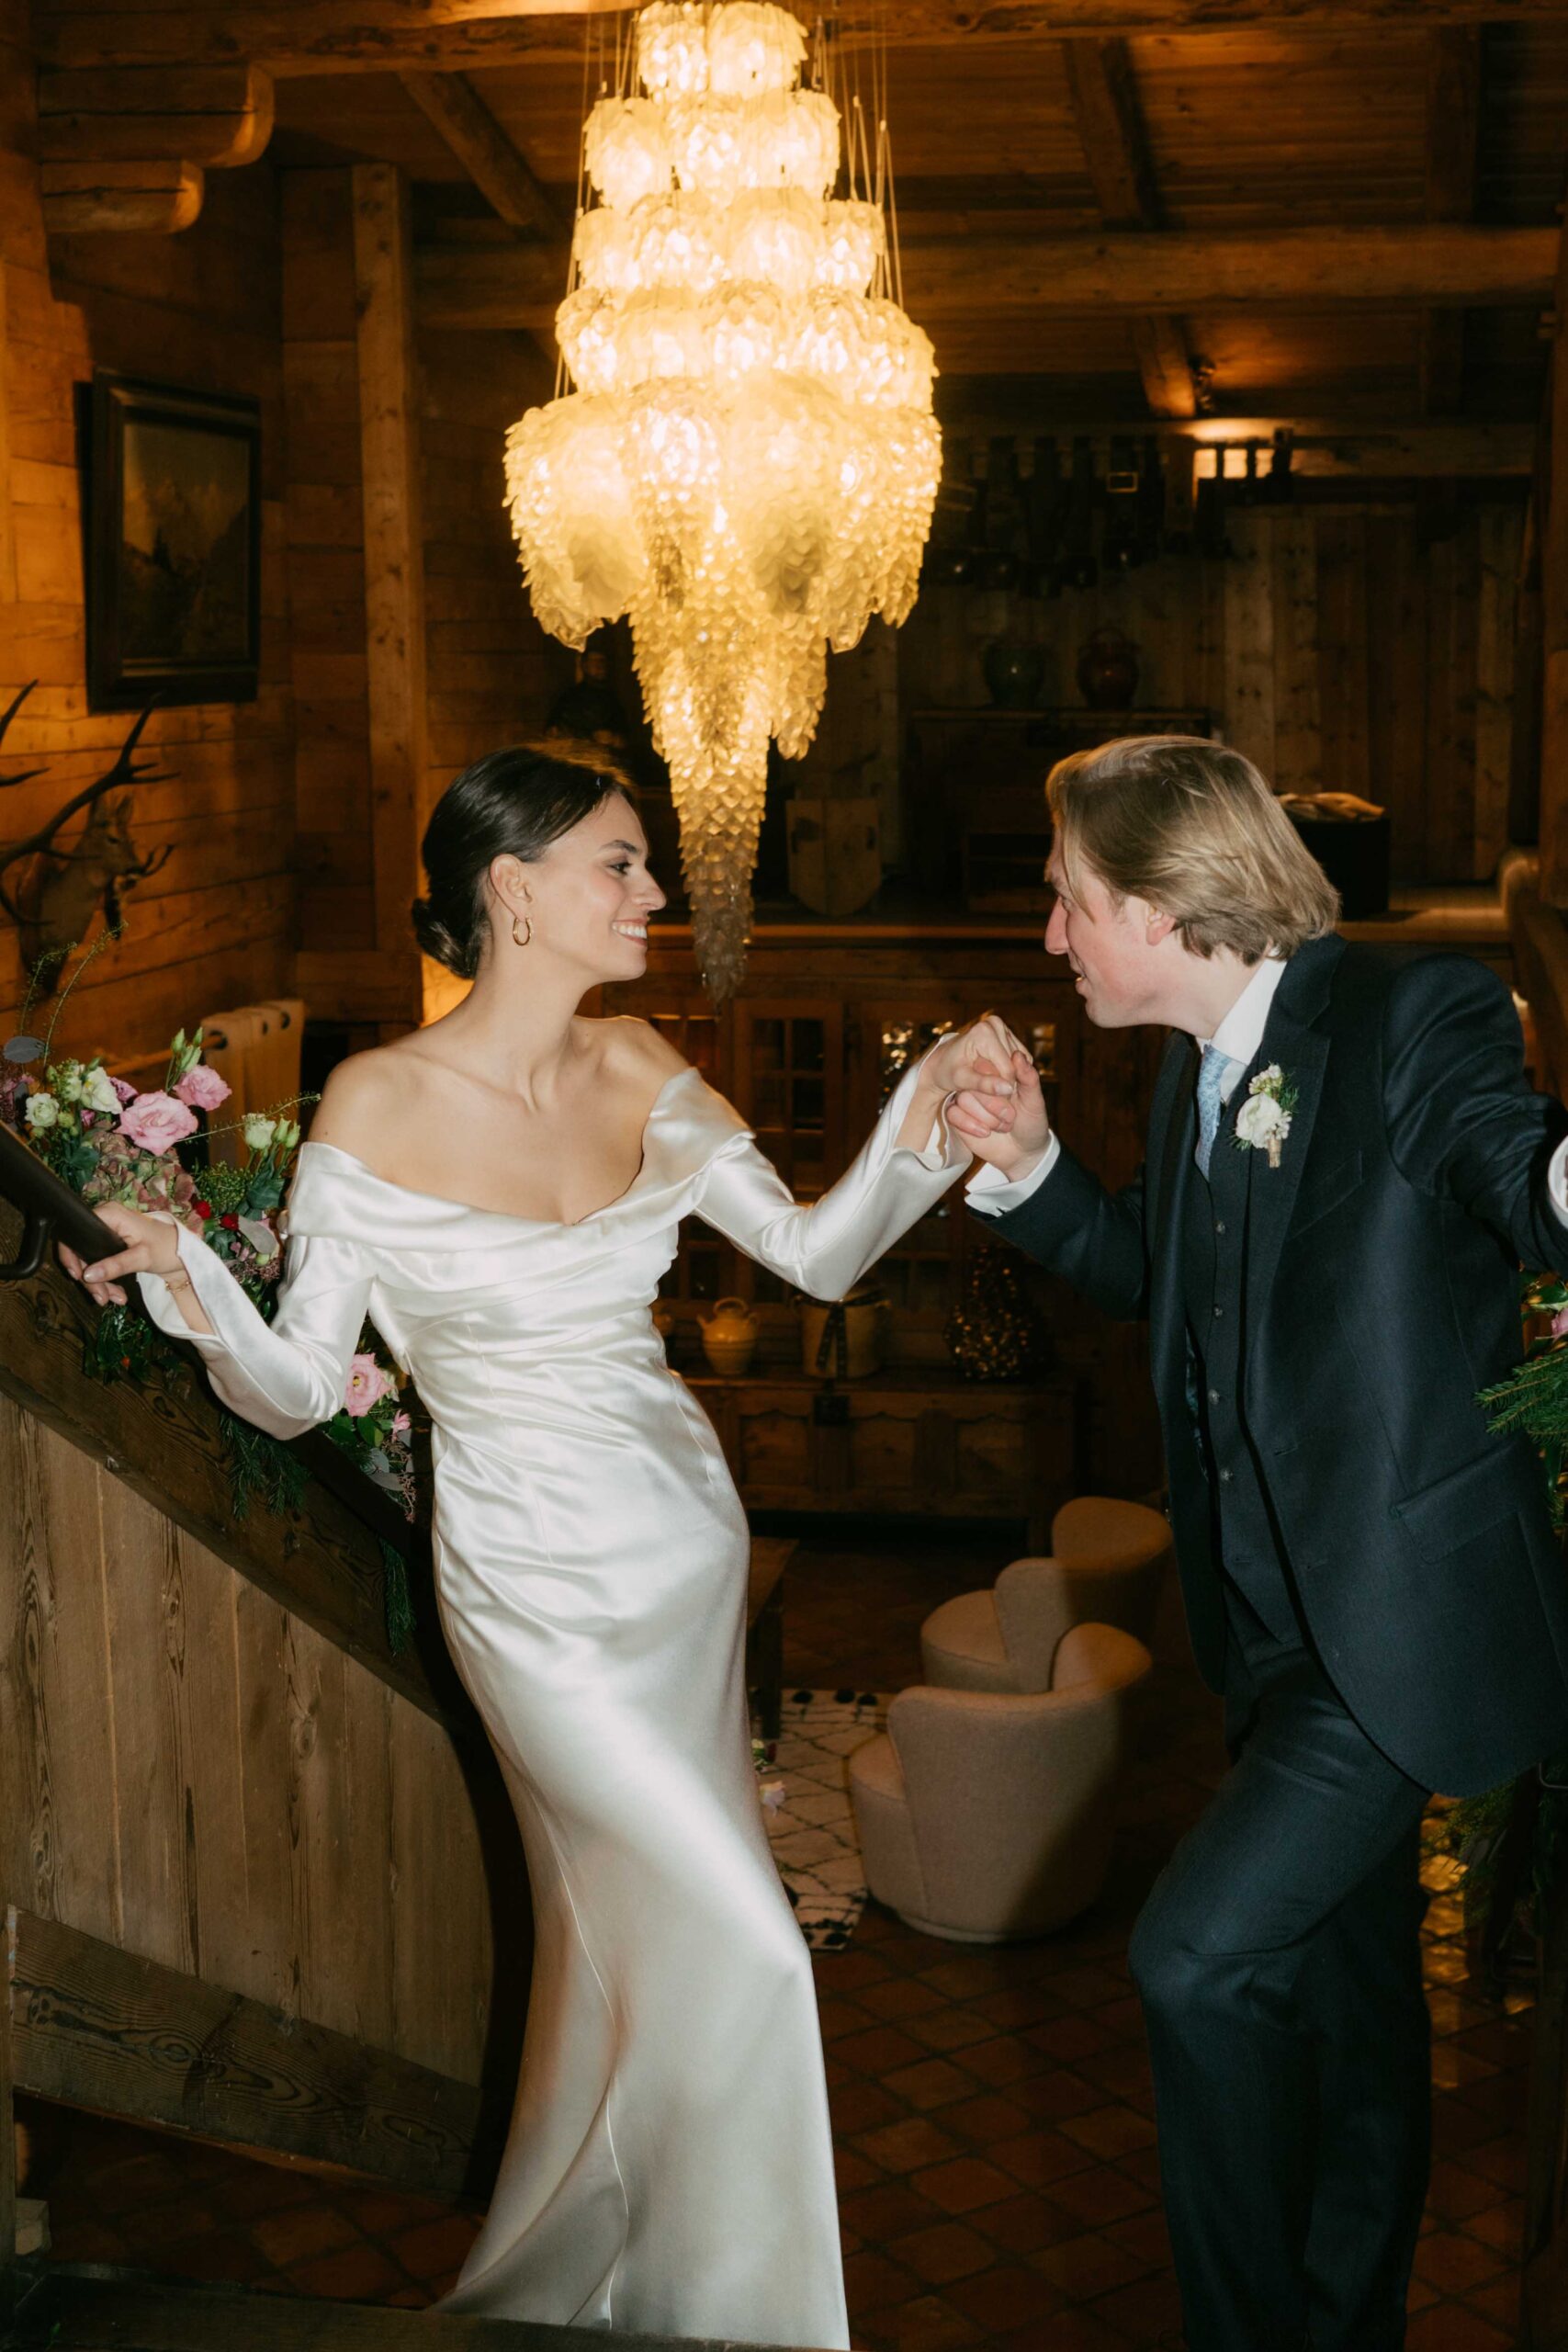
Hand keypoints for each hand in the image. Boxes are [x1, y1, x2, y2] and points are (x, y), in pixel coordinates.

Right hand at [59, 1202, 184, 1307]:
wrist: (185, 1256)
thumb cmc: (168, 1248)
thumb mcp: (142, 1257)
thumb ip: (114, 1266)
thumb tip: (87, 1275)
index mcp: (110, 1214)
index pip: (78, 1232)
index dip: (72, 1254)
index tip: (77, 1275)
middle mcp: (106, 1221)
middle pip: (83, 1251)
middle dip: (91, 1277)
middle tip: (101, 1297)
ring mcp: (108, 1234)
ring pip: (91, 1261)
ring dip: (100, 1283)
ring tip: (114, 1300)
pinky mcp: (113, 1247)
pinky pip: (101, 1264)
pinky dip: (107, 1280)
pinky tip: (116, 1294)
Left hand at [919, 1014, 1021, 1105]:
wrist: (941, 1062)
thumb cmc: (947, 1072)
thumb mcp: (962, 1080)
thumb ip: (984, 1084)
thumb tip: (1008, 1089)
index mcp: (983, 1032)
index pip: (1007, 1068)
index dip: (1003, 1087)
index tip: (994, 1100)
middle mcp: (994, 1023)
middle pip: (1014, 1063)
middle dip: (1005, 1081)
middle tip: (991, 1093)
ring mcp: (1001, 1026)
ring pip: (1018, 1061)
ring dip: (1008, 1076)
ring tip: (991, 1085)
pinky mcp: (1006, 1032)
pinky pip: (1018, 1057)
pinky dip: (1011, 1069)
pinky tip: (996, 1076)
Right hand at [948, 1047, 1051, 1177]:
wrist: (1022, 1153)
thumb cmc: (1031, 1123)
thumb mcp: (1034, 1100)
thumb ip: (1028, 1077)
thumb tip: (1018, 1055)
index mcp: (999, 1074)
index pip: (987, 1063)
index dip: (998, 1081)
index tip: (1013, 1095)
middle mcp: (980, 1084)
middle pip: (974, 1081)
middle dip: (995, 1103)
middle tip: (1011, 1116)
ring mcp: (967, 1100)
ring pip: (964, 1098)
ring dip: (986, 1117)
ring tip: (1003, 1127)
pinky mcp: (957, 1117)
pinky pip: (953, 1114)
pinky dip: (971, 1125)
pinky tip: (985, 1133)